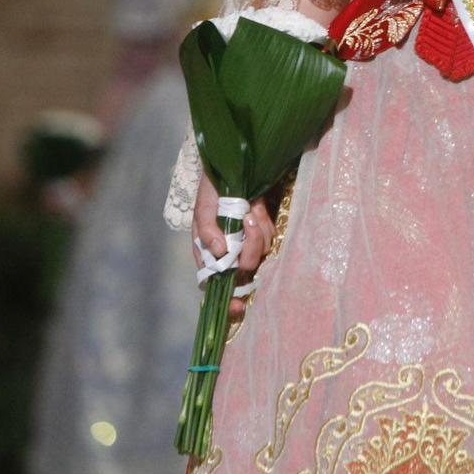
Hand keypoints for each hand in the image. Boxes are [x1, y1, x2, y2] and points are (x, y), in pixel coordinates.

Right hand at [190, 173, 273, 319]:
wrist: (234, 168)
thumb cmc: (213, 190)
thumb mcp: (203, 208)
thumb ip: (207, 229)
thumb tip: (220, 253)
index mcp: (209, 255)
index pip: (217, 287)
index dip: (228, 301)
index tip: (238, 305)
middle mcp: (229, 254)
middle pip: (245, 268)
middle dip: (251, 247)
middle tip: (247, 220)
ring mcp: (247, 244)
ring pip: (261, 252)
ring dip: (259, 230)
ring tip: (249, 209)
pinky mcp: (262, 233)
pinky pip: (270, 238)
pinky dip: (265, 223)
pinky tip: (257, 208)